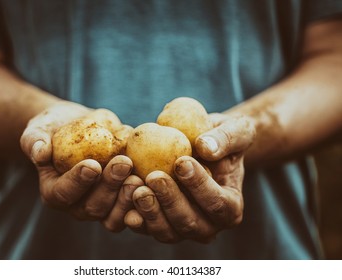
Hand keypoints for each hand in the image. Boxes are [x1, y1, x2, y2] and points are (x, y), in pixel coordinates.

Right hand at [20, 101, 138, 225]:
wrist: (77, 126)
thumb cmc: (54, 127)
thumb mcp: (39, 128)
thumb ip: (35, 140)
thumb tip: (39, 151)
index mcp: (54, 191)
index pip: (64, 193)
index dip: (78, 182)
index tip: (92, 164)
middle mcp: (77, 204)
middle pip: (93, 207)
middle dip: (110, 186)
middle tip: (123, 163)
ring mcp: (102, 204)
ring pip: (114, 215)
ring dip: (128, 198)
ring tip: (140, 177)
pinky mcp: (120, 199)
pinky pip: (132, 209)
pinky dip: (143, 200)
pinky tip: (153, 182)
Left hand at [124, 114, 255, 242]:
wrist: (203, 147)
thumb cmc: (222, 138)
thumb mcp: (236, 130)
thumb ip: (226, 138)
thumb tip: (205, 148)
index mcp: (230, 206)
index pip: (217, 202)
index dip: (200, 185)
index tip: (181, 162)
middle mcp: (208, 225)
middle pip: (190, 222)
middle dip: (171, 201)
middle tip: (154, 177)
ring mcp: (182, 228)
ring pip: (166, 231)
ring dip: (150, 212)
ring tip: (137, 187)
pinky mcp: (160, 224)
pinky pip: (146, 227)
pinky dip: (135, 215)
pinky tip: (124, 197)